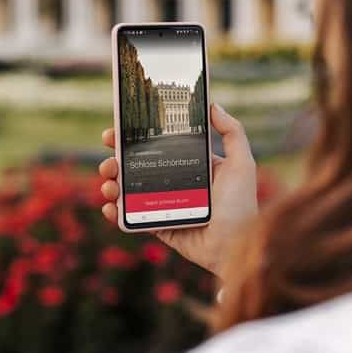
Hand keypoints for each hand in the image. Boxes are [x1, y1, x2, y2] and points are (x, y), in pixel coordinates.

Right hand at [97, 103, 257, 277]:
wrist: (236, 247)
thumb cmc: (241, 205)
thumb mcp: (242, 163)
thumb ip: (232, 132)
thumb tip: (212, 105)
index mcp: (190, 164)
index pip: (157, 145)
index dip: (135, 137)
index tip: (117, 130)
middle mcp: (174, 182)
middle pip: (136, 166)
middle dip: (116, 161)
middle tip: (110, 161)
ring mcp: (163, 205)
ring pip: (128, 191)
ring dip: (112, 185)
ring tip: (109, 185)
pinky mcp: (158, 226)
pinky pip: (131, 218)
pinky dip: (115, 213)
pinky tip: (111, 207)